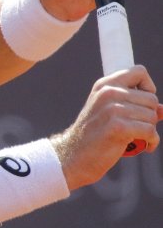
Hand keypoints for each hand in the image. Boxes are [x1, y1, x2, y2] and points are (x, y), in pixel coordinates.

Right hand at [51, 65, 162, 190]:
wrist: (75, 155)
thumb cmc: (95, 135)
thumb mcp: (111, 114)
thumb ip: (135, 107)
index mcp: (105, 85)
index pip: (139, 72)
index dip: (148, 87)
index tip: (141, 104)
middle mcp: (108, 93)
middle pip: (151, 99)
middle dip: (149, 116)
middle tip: (137, 127)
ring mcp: (112, 109)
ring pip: (152, 116)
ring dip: (150, 130)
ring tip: (137, 137)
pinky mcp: (118, 127)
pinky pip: (150, 131)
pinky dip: (152, 141)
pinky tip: (145, 146)